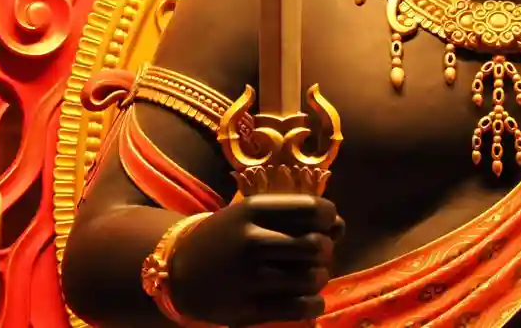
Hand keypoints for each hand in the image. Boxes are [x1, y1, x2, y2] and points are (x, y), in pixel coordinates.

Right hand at [166, 194, 342, 325]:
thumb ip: (295, 215)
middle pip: (317, 245)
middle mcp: (251, 241)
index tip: (324, 224)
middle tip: (315, 254)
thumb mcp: (253, 214)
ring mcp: (248, 278)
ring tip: (308, 275)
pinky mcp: (247, 311)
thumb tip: (340, 226)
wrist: (179, 272)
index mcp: (253, 210)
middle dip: (325, 250)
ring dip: (319, 277)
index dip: (329, 217)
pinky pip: (300, 307)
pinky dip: (314, 303)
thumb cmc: (227, 237)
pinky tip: (308, 298)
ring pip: (312, 278)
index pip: (314, 209)